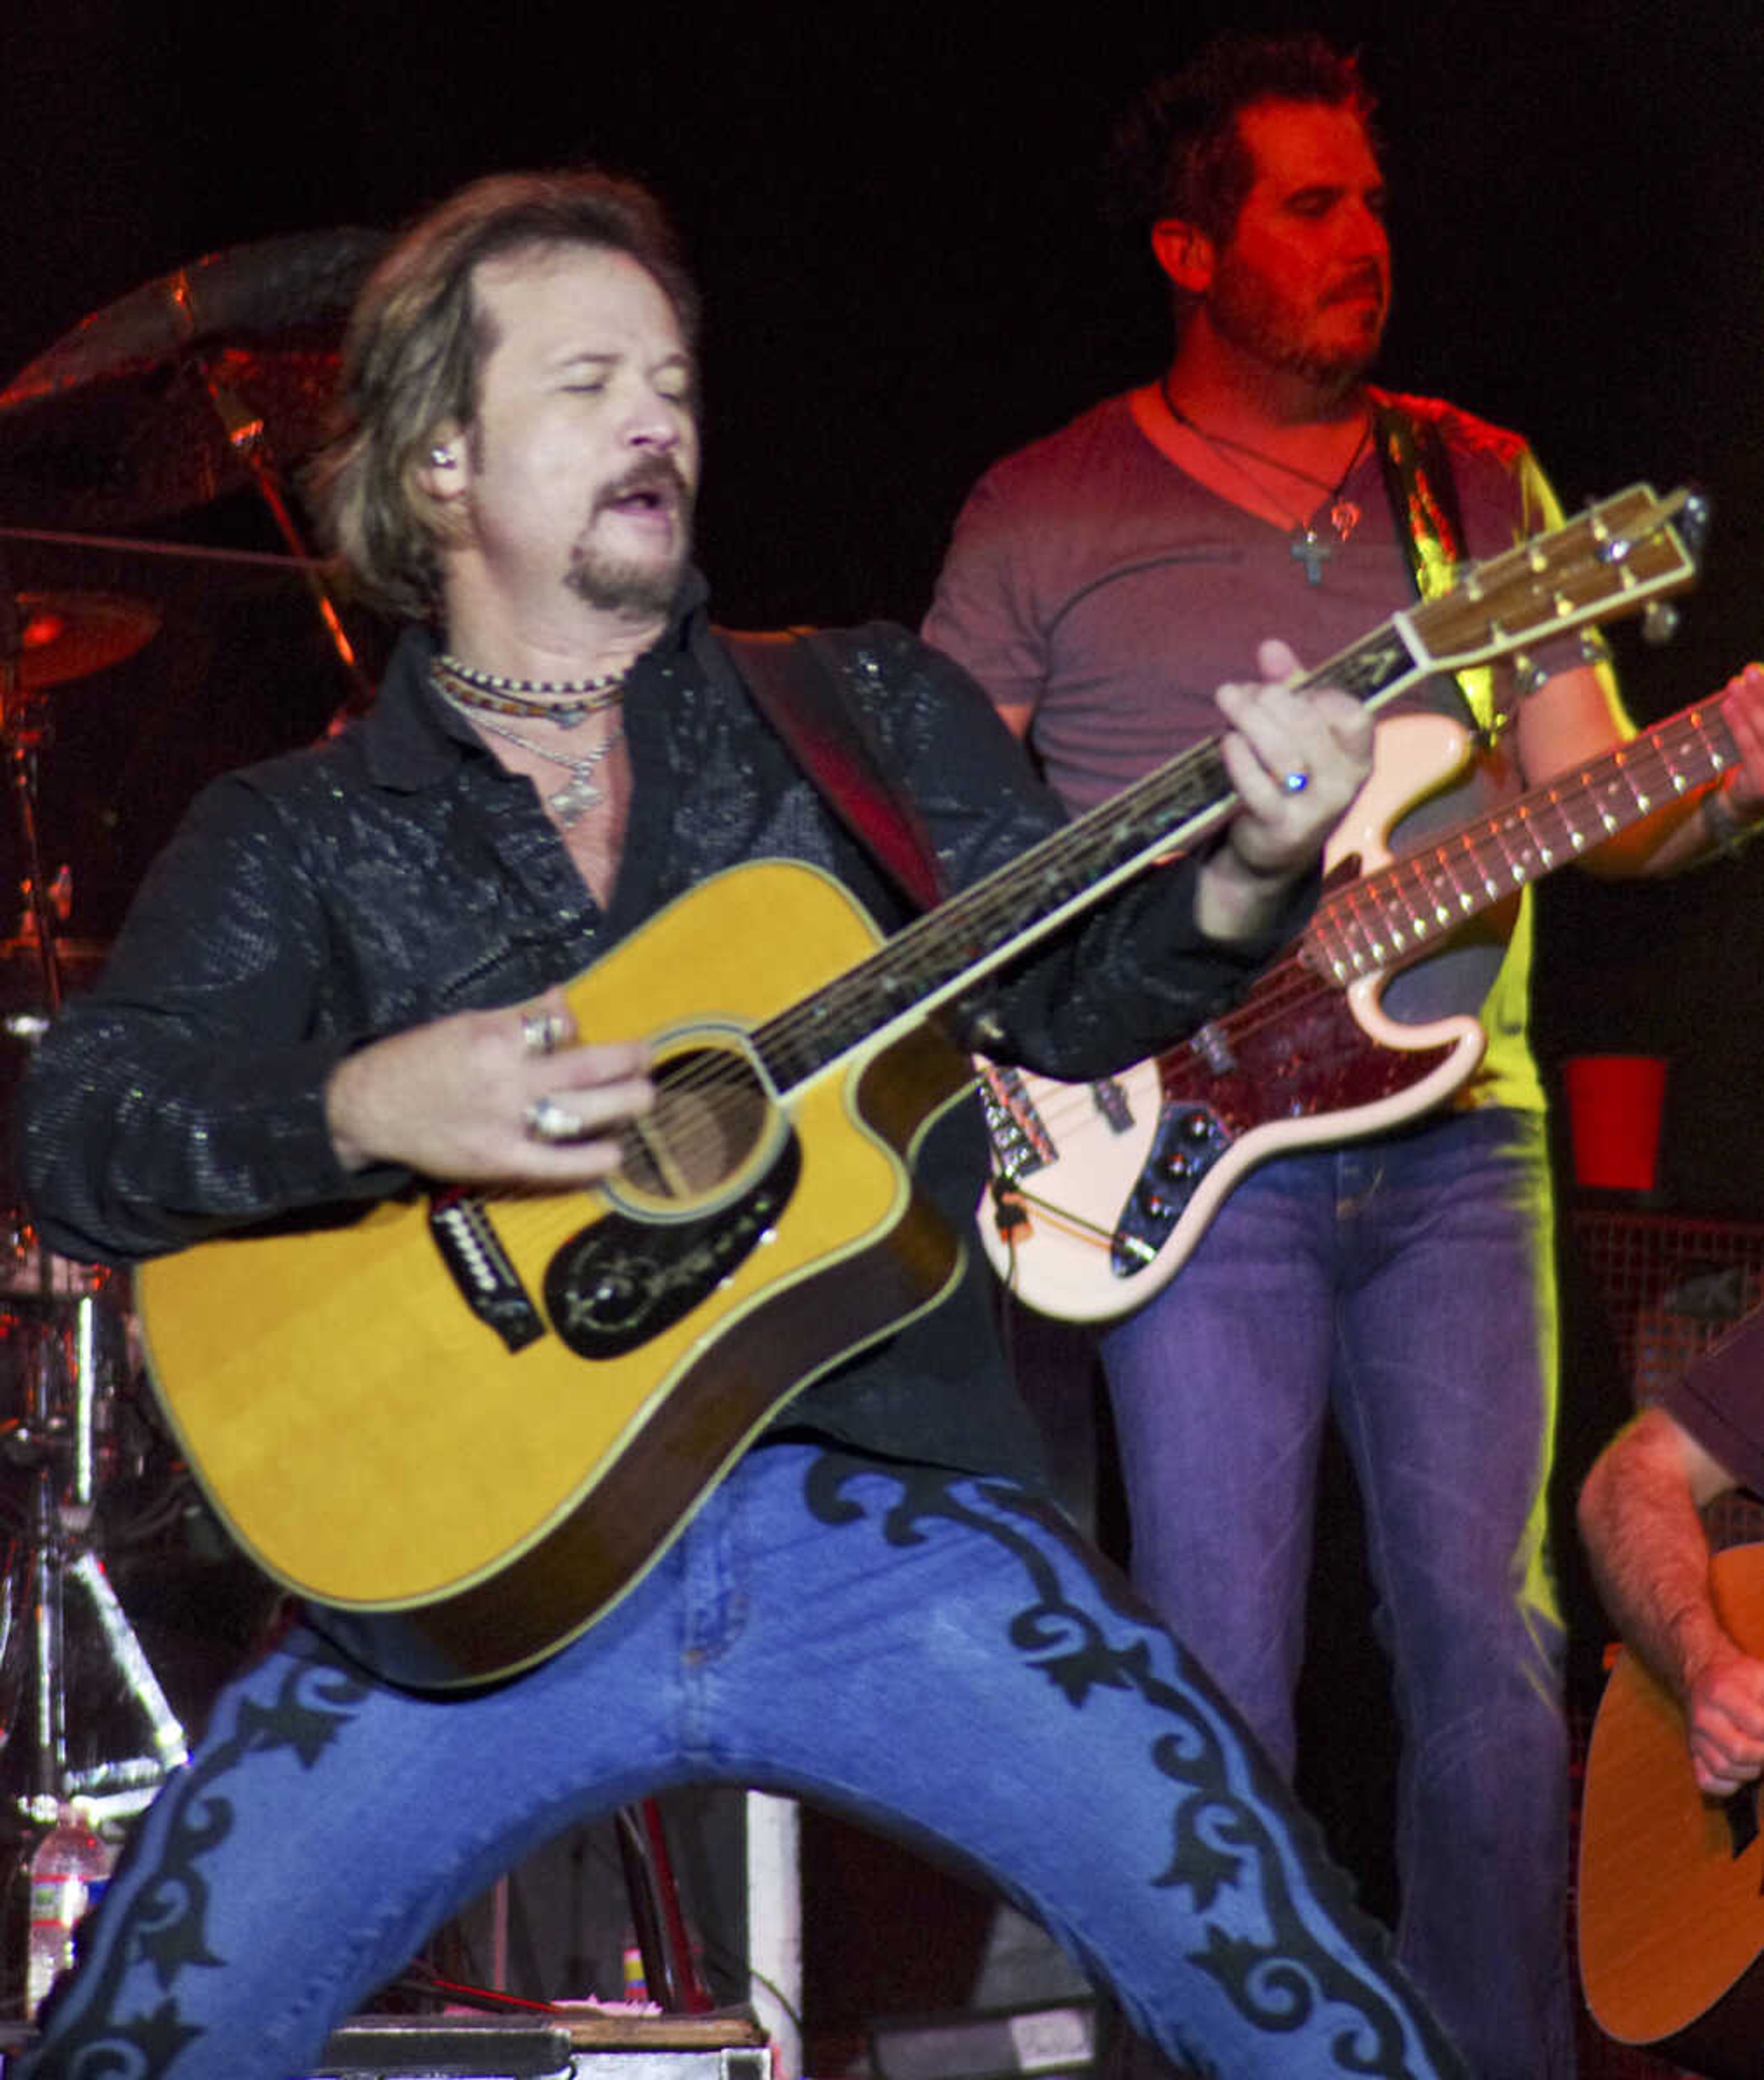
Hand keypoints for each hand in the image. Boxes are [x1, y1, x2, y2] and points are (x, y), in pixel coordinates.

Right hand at [325, 988, 652, 1184]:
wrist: (369, 1107)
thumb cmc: (418, 1059)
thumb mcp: (465, 1022)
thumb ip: (517, 1013)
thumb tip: (561, 998)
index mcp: (494, 1036)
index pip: (557, 1024)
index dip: (576, 1024)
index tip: (582, 1028)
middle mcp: (505, 1078)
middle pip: (584, 1066)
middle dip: (625, 1061)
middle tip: (647, 1057)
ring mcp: (504, 1121)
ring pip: (578, 1111)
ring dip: (621, 1105)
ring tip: (645, 1097)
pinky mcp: (497, 1159)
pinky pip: (553, 1163)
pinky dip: (588, 1162)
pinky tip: (614, 1157)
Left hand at [1194, 638, 1371, 940]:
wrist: (1271, 852)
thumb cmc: (1287, 779)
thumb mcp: (1296, 732)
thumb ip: (1289, 688)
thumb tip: (1270, 647)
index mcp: (1358, 755)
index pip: (1352, 713)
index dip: (1316, 693)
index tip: (1284, 689)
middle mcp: (1345, 783)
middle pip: (1309, 726)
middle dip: (1268, 699)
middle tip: (1236, 692)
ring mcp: (1317, 809)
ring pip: (1283, 754)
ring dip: (1248, 720)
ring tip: (1227, 702)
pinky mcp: (1284, 829)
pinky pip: (1258, 786)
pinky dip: (1238, 757)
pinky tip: (1226, 741)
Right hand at [1685, 1645, 1763, 1795]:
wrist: (1704, 1675)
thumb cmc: (1742, 1679)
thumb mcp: (1763, 1677)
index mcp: (1720, 1692)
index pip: (1758, 1726)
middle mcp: (1702, 1716)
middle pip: (1739, 1752)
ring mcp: (1695, 1737)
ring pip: (1724, 1769)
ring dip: (1751, 1769)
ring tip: (1758, 1755)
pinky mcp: (1692, 1754)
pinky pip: (1707, 1782)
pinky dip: (1728, 1784)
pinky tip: (1741, 1769)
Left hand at [1717, 660, 1763, 814]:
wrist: (1748, 802)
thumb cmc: (1762, 760)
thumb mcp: (1762, 736)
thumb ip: (1760, 715)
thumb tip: (1755, 678)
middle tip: (1751, 671)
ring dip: (1749, 704)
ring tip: (1735, 684)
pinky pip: (1749, 746)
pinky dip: (1737, 723)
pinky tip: (1727, 705)